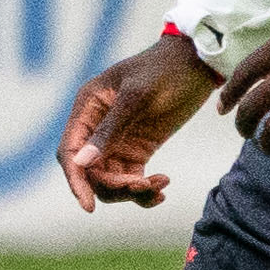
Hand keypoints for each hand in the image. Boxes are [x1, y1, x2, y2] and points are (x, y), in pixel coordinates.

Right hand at [56, 26, 213, 210]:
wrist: (199, 63)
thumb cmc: (166, 71)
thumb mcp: (138, 97)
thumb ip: (110, 129)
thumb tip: (82, 162)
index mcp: (88, 108)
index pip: (70, 152)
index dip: (76, 180)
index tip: (89, 207)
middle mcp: (97, 126)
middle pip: (91, 172)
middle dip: (114, 185)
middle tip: (144, 185)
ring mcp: (117, 140)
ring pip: (111, 179)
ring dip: (133, 189)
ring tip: (160, 185)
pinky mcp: (138, 148)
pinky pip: (132, 178)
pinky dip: (144, 188)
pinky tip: (162, 186)